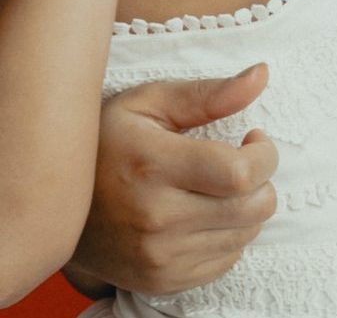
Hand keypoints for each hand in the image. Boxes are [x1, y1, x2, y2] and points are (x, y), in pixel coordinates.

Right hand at [70, 67, 277, 294]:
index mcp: (151, 168)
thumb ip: (207, 93)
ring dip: (246, 208)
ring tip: (217, 189)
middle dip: (262, 181)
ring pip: (245, 235)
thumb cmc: (105, 145)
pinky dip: (228, 236)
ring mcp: (157, 256)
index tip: (253, 139)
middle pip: (252, 208)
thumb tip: (262, 74)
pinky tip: (203, 216)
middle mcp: (154, 218)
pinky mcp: (160, 280)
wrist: (54, 208)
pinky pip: (227, 260)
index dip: (264, 154)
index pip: (241, 173)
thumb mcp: (146, 104)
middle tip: (240, 164)